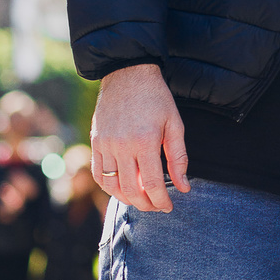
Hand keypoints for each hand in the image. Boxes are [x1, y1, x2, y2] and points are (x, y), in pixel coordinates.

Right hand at [90, 64, 189, 212]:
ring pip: (112, 186)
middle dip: (146, 204)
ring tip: (141, 200)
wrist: (128, 73)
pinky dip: (109, 187)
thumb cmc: (156, 98)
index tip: (169, 206)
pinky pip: (98, 174)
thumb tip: (184, 187)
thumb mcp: (174, 123)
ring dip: (127, 199)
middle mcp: (122, 146)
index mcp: (145, 140)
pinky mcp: (95, 142)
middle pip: (131, 190)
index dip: (161, 201)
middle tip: (157, 206)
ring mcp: (105, 144)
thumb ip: (179, 157)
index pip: (152, 184)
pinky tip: (121, 189)